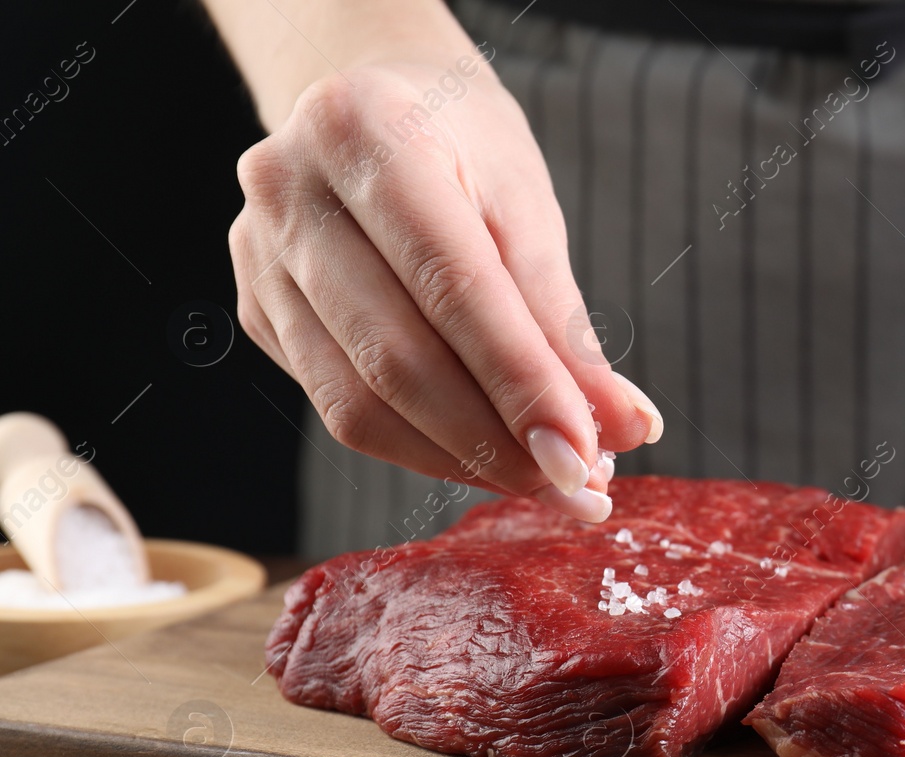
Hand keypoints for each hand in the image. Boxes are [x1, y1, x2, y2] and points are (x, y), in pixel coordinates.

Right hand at [228, 60, 661, 521]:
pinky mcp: (257, 311)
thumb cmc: (460, 144)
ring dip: (462, 460)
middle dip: (497, 441)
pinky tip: (484, 455)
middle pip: (395, 358)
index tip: (585, 457)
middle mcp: (289, 191)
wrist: (375, 99)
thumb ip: (565, 323)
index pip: (452, 286)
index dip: (522, 385)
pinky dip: (422, 448)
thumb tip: (624, 428)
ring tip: (543, 477)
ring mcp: (258, 256)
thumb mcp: (527, 207)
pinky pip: (339, 408)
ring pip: (358, 403)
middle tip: (579, 485)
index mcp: (362, 130)